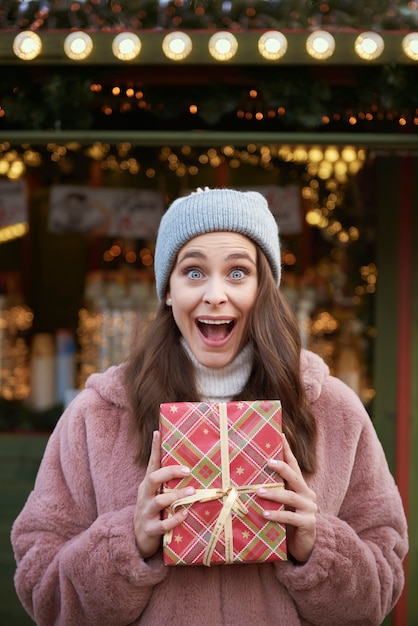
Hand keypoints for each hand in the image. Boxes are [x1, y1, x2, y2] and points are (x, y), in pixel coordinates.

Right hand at [133, 430, 194, 559]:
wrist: (137, 540)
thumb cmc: (153, 512)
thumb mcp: (156, 495)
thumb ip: (167, 483)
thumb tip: (187, 465)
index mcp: (147, 486)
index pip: (151, 464)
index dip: (154, 448)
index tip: (158, 432)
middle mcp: (145, 496)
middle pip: (152, 479)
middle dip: (169, 472)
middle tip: (187, 470)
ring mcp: (146, 512)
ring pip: (159, 501)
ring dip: (176, 495)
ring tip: (192, 491)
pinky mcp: (149, 529)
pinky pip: (162, 524)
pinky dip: (174, 519)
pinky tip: (185, 513)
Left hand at [257, 434, 316, 563]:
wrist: (306, 546)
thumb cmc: (289, 521)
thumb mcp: (282, 504)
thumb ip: (274, 491)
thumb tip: (249, 479)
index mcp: (300, 486)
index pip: (294, 464)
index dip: (287, 450)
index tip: (280, 434)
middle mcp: (306, 494)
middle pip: (294, 476)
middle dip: (281, 468)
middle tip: (267, 462)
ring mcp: (309, 508)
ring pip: (290, 497)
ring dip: (274, 494)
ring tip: (259, 492)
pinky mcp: (308, 523)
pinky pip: (291, 518)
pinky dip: (277, 515)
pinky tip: (264, 514)